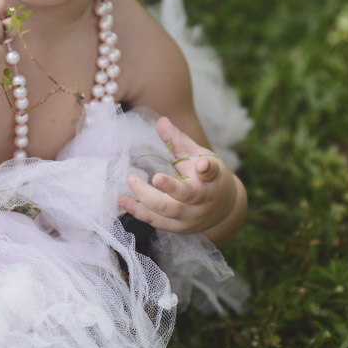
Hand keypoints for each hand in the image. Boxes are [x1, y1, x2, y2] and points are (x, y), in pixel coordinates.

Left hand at [117, 117, 236, 234]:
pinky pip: (156, 221)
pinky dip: (138, 211)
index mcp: (212, 179)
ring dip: (145, 199)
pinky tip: (123, 200)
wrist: (225, 208)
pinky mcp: (178, 227)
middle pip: (184, 196)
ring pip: (167, 212)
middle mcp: (203, 201)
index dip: (207, 168)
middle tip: (140, 174)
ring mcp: (190, 217)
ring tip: (130, 181)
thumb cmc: (209, 177)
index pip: (212, 172)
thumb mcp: (200, 156)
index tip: (202, 164)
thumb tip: (161, 120)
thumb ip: (179, 140)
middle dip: (165, 186)